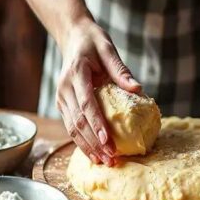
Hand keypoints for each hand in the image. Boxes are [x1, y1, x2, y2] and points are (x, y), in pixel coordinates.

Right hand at [56, 18, 140, 165]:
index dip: (96, 123)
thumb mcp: (108, 49)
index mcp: (75, 74)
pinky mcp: (63, 104)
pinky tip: (94, 154)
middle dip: (94, 142)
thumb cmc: (93, 42)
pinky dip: (82, 142)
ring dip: (87, 147)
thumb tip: (138, 89)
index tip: (108, 140)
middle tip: (111, 158)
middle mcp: (64, 88)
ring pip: (72, 128)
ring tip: (104, 162)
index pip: (86, 103)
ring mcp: (61, 98)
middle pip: (78, 121)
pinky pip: (71, 126)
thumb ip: (121, 70)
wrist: (73, 37)